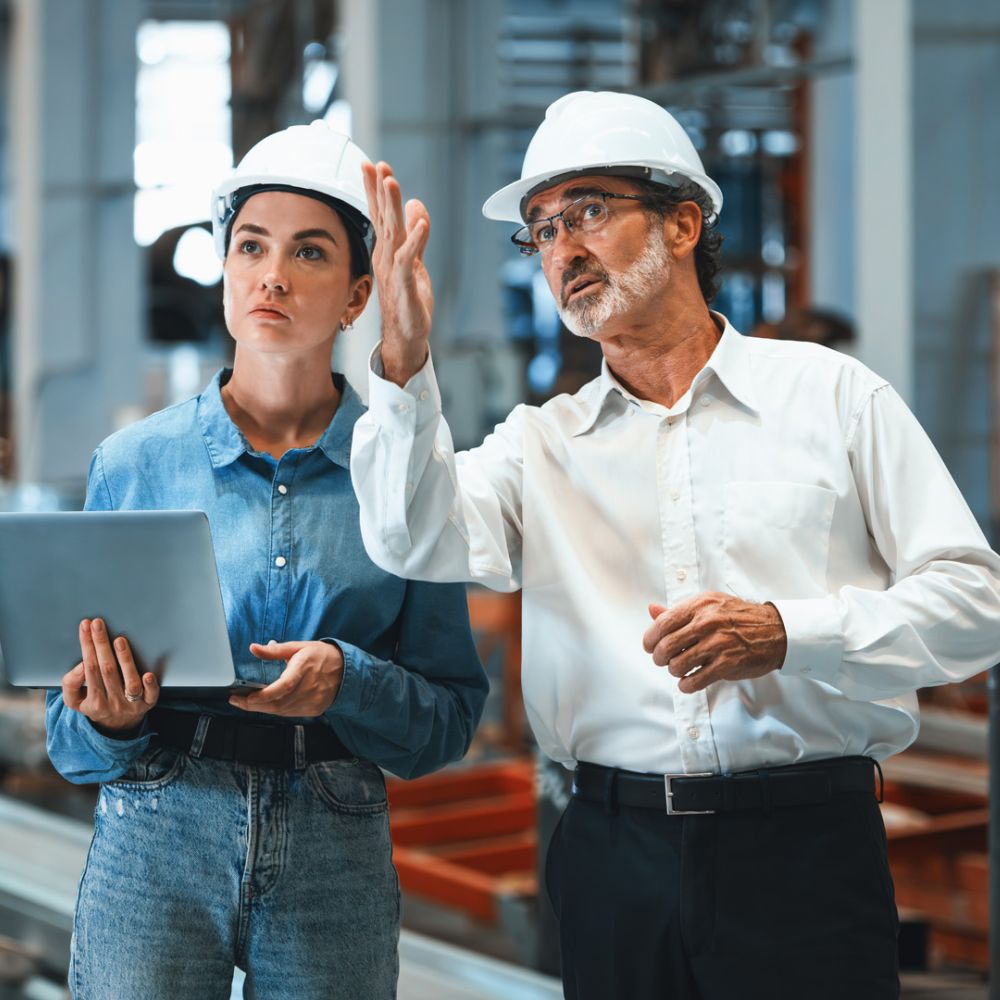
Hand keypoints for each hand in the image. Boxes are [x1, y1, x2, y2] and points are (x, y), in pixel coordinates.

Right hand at [62, 618, 158, 732]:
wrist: (117, 726)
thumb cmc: (96, 704)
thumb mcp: (75, 700)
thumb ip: (71, 684)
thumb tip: (81, 666)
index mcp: (94, 701)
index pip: (89, 668)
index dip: (87, 646)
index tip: (85, 626)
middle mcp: (113, 702)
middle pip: (107, 670)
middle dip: (101, 644)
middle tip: (98, 624)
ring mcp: (132, 704)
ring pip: (129, 681)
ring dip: (125, 659)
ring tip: (119, 640)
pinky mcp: (149, 703)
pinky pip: (151, 695)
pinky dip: (150, 685)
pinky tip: (148, 673)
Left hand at [229, 640, 343, 716]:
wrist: (345, 669)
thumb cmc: (320, 656)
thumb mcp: (298, 647)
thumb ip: (275, 650)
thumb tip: (254, 648)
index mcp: (304, 668)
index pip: (282, 687)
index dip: (262, 695)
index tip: (244, 696)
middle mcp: (309, 687)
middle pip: (277, 703)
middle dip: (253, 705)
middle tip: (237, 701)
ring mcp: (312, 701)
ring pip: (281, 711)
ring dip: (262, 709)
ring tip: (248, 703)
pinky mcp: (314, 709)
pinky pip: (290, 714)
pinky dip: (276, 711)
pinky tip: (267, 705)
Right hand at [361, 160, 432, 384]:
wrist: (406, 335)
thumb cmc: (409, 301)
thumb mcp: (415, 262)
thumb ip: (417, 234)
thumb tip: (416, 205)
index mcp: (387, 250)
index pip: (379, 215)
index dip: (375, 191)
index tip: (371, 166)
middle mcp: (386, 257)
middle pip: (382, 218)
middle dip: (379, 191)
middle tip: (376, 166)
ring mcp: (393, 270)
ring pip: (392, 233)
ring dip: (392, 207)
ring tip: (392, 182)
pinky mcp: (404, 285)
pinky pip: (408, 259)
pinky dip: (415, 240)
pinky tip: (419, 223)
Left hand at [642, 592, 786, 694]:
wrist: (774, 630)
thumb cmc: (737, 617)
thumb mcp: (708, 605)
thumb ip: (678, 610)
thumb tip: (652, 609)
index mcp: (700, 606)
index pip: (663, 623)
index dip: (650, 638)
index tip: (649, 646)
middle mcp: (707, 623)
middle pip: (666, 646)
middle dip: (658, 657)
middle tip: (662, 660)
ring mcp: (717, 644)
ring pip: (678, 665)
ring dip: (673, 671)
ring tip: (679, 669)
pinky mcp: (727, 664)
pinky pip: (695, 680)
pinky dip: (686, 685)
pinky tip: (688, 681)